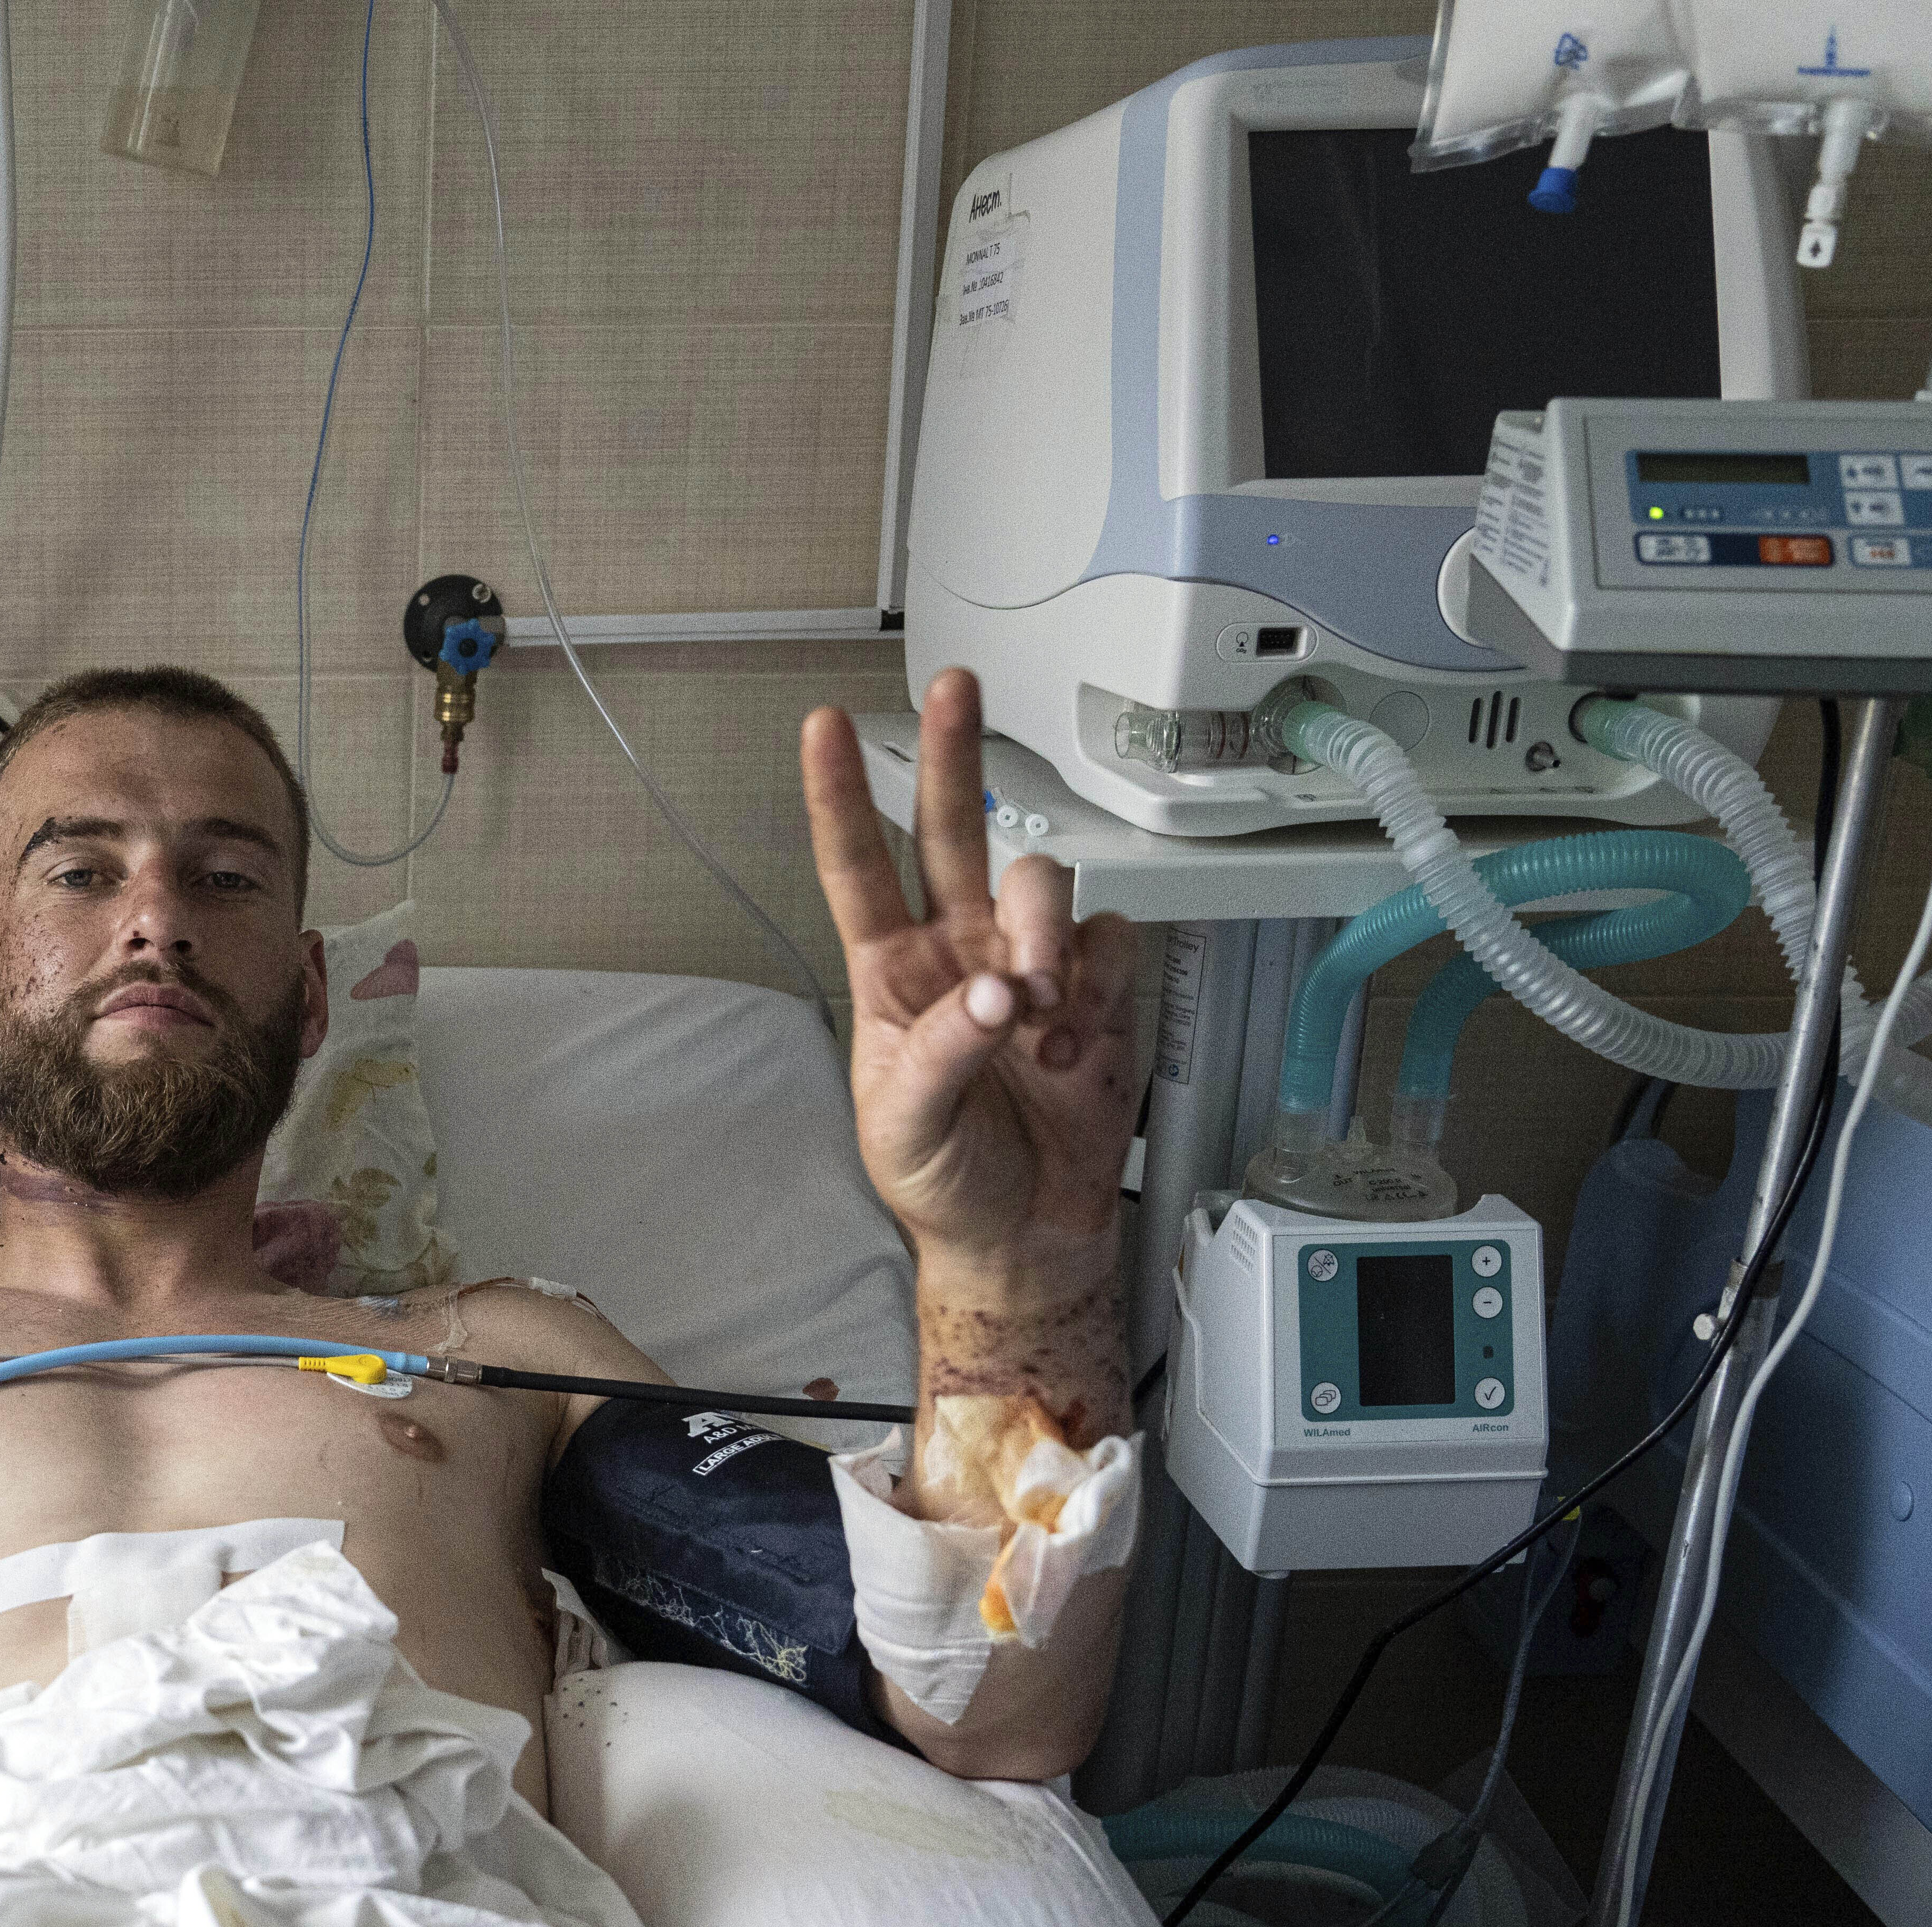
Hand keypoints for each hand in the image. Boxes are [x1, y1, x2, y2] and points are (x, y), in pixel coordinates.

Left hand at [800, 669, 1140, 1282]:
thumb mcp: (905, 1129)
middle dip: (954, 753)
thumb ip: (942, 1055)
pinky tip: (1074, 1039)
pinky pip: (1108, 940)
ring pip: (1043, 880)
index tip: (823, 726)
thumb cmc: (945, 1181)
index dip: (839, 796)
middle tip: (955, 690)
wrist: (1021, 1231)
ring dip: (1042, 931)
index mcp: (892, 971)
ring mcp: (1028, 961)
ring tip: (1035, 1009)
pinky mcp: (1095, 988)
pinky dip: (1097, 981)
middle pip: (953, 827)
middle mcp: (958, 947)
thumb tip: (990, 996)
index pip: (857, 865)